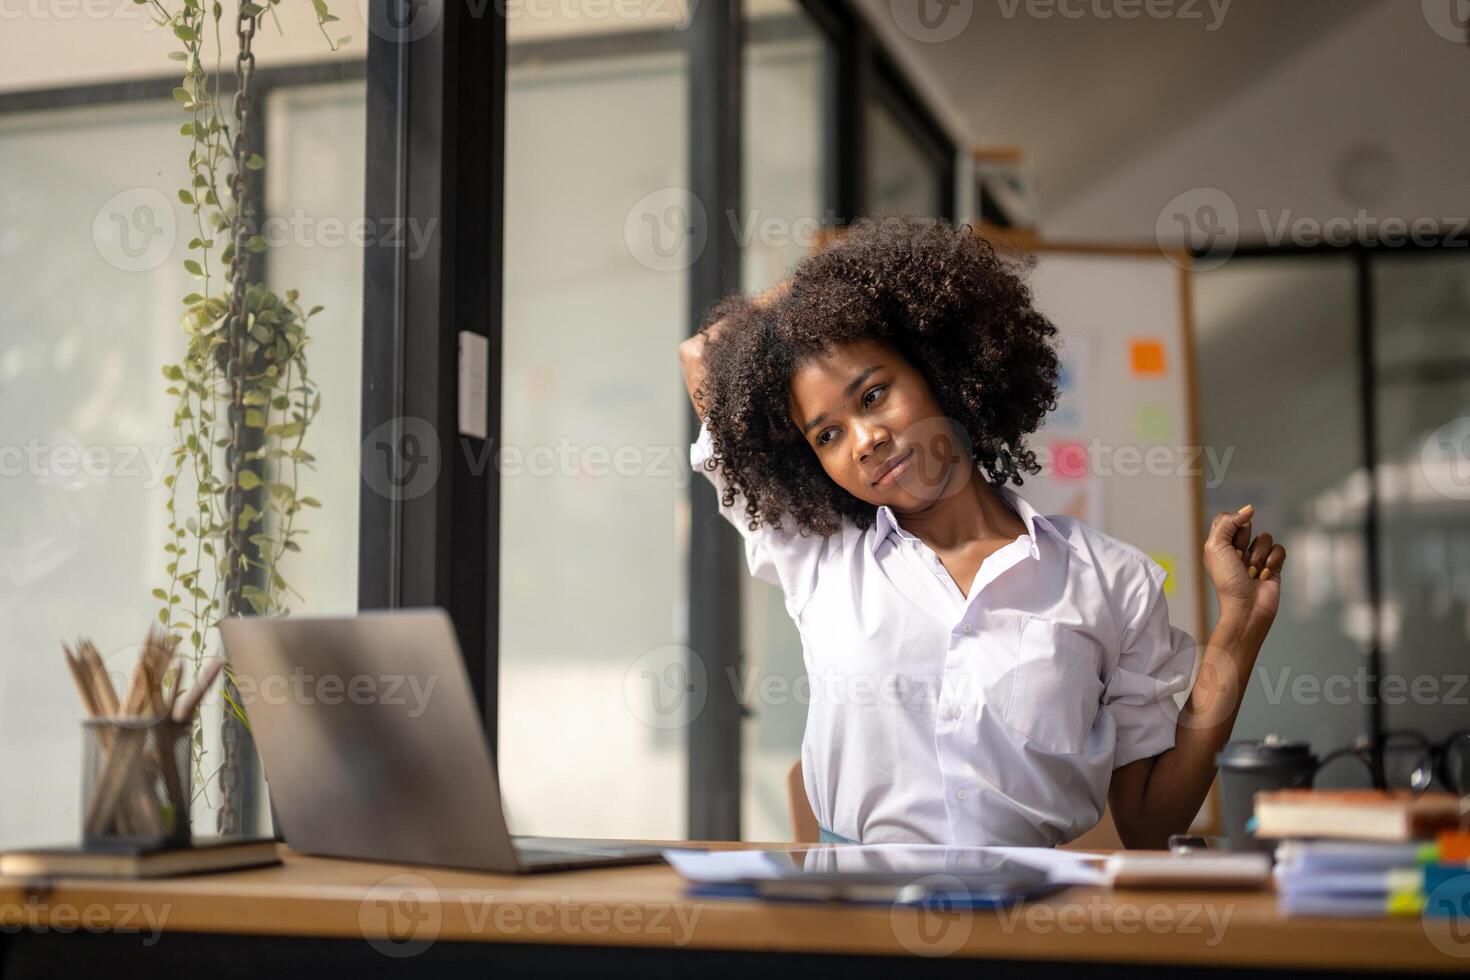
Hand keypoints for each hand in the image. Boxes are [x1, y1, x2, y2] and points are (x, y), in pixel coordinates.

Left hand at [1204, 503, 1285, 626]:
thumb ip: (1227, 523)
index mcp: (1219, 545)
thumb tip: (1248, 509)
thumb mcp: (1216, 548)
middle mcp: (1236, 549)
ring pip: (1265, 537)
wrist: (1247, 608)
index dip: (1232, 524)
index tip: (1233, 537)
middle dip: (1244, 542)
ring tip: (1252, 572)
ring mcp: (1256, 556)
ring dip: (1258, 556)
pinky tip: (1265, 575)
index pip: (1227, 520)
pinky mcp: (1273, 564)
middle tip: (1239, 558)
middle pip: (1246, 526)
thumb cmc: (1228, 581)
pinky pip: (1279, 549)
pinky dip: (1273, 561)